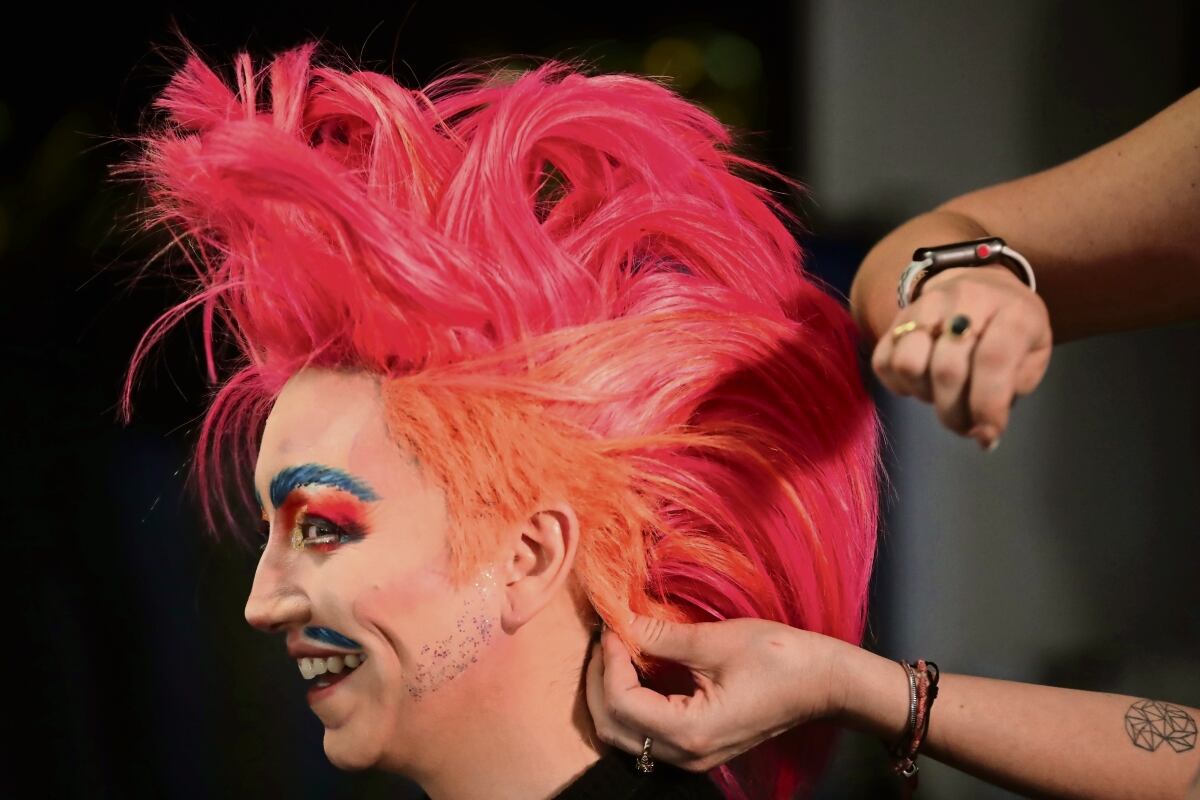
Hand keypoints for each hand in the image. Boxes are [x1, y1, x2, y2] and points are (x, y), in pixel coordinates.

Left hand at [585, 615, 847, 771]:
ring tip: (616, 649)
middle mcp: (685, 754)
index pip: (620, 701)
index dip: (608, 659)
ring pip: (623, 735)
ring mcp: (690, 756)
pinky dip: (629, 702)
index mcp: (690, 731)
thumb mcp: (717, 640)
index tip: (612, 623)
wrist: (824, 683)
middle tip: (606, 635)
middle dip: (599, 678)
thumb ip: (662, 636)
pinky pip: (643, 733)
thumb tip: (620, 621)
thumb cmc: (780, 658)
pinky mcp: (696, 747)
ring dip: (610, 692)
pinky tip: (636, 669)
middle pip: (611, 726)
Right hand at [870, 266, 1051, 447]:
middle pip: (947, 368)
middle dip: (954, 413)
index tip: (988, 435)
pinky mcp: (898, 317)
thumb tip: (986, 421)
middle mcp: (966, 302)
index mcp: (1012, 312)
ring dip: (924, 395)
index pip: (993, 360)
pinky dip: (899, 384)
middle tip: (964, 426)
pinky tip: (921, 384)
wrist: (980, 282)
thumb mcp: (1035, 350)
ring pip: (908, 363)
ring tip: (941, 397)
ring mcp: (926, 306)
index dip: (987, 406)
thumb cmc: (1012, 326)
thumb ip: (1017, 382)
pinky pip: (883, 361)